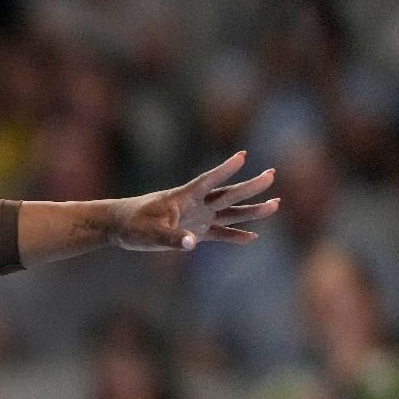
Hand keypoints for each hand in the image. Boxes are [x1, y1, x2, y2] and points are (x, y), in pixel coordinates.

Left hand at [109, 151, 279, 251]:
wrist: (121, 227)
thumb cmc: (133, 225)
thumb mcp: (150, 233)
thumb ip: (172, 238)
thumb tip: (193, 243)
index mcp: (183, 197)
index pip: (208, 181)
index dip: (224, 169)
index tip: (243, 156)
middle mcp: (195, 204)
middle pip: (227, 194)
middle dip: (249, 186)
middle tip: (272, 174)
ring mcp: (197, 217)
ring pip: (229, 211)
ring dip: (250, 210)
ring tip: (276, 204)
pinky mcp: (195, 231)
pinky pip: (219, 233)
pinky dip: (234, 235)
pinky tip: (252, 237)